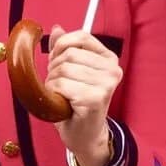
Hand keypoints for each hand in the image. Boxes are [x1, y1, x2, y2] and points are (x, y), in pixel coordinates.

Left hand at [45, 27, 120, 165]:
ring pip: (63, 69)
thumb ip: (65, 50)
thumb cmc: (77, 104)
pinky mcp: (95, 98)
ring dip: (53, 82)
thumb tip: (57, 29)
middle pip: (69, 54)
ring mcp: (106, 84)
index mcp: (109, 59)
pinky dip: (54, 93)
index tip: (56, 60)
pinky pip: (62, 85)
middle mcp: (112, 70)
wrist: (85, 136)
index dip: (61, 46)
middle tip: (57, 84)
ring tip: (60, 94)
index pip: (81, 37)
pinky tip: (61, 102)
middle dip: (54, 68)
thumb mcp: (71, 72)